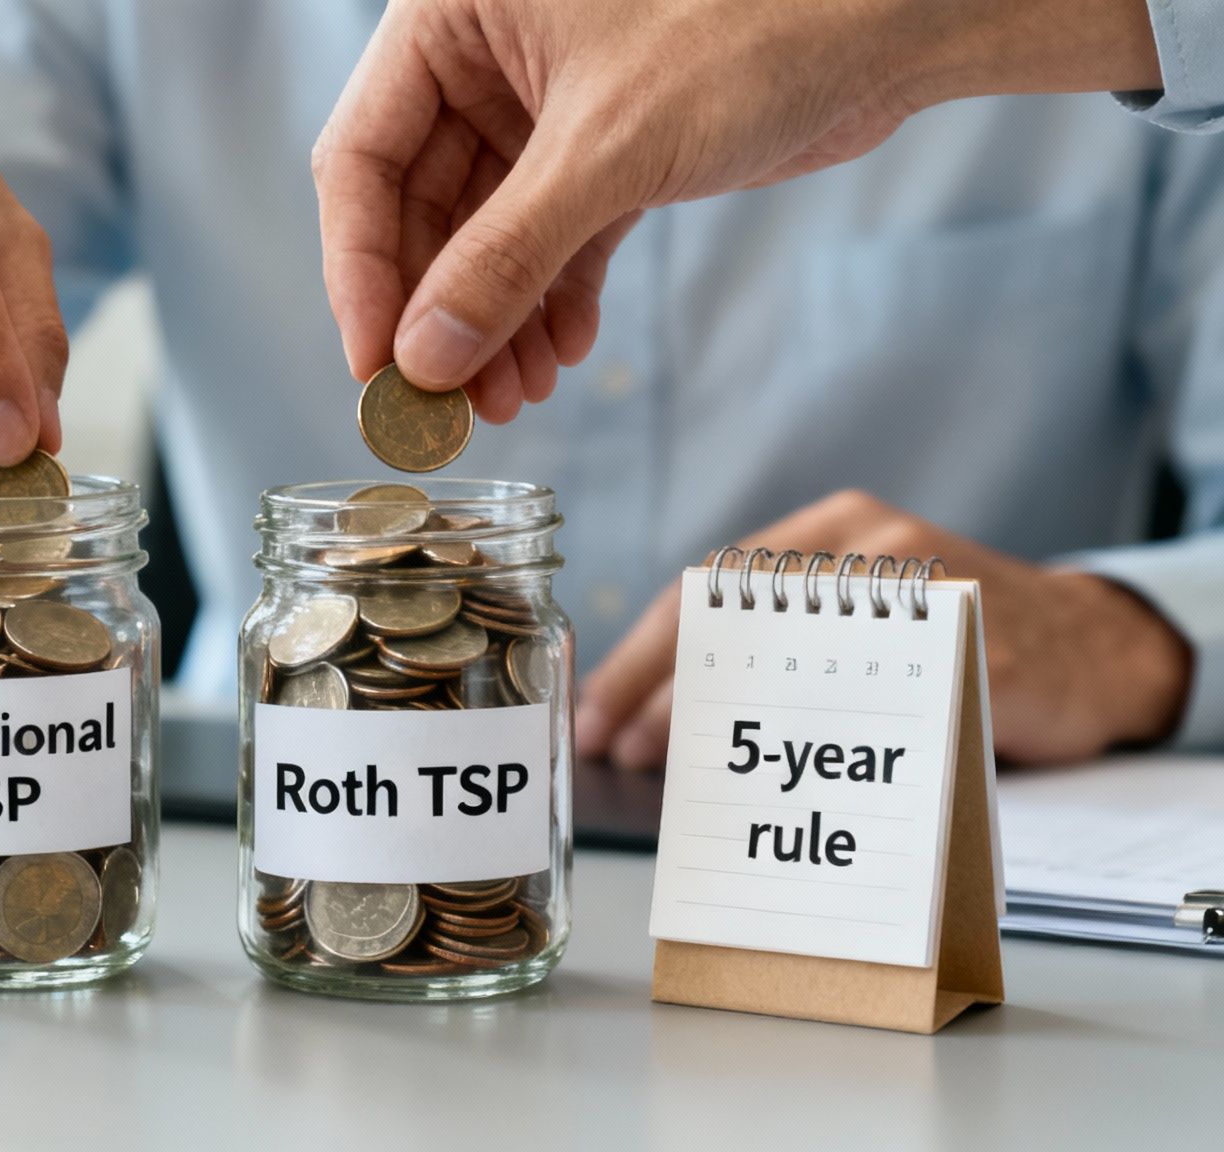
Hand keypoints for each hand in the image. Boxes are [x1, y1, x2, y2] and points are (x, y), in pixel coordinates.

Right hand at [314, 0, 1162, 407]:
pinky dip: (551, 300)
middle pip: (416, 209)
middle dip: (439, 313)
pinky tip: (564, 353)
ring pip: (482, 236)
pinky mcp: (600, 146)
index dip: (359, 271)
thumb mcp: (607, 151)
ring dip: (494, 323)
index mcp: (451, 16)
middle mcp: (483, 56)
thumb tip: (424, 360)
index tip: (375, 366)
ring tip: (514, 398)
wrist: (893, 22)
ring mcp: (539, 104)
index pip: (360, 157)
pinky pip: (547, 239)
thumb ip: (504, 258)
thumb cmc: (755, 27)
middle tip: (446, 406)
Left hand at [577, 491, 1192, 769]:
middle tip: (617, 746)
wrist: (1095, 648)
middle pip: (732, 620)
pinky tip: (779, 777)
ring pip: (790, 661)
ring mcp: (919, 595)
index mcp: (829, 529)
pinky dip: (815, 746)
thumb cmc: (945, 643)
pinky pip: (871, 706)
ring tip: (674, 769)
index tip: (594, 712)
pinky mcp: (968, 650)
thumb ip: (773, 641)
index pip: (705, 588)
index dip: (639, 656)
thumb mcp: (850, 618)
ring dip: (722, 719)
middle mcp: (867, 547)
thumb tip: (651, 715)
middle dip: (660, 691)